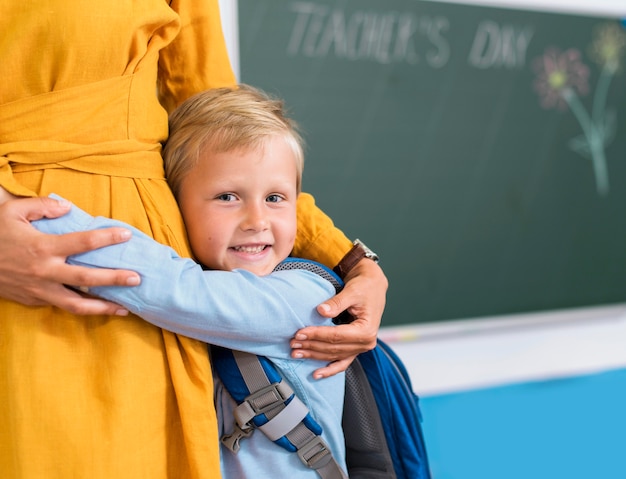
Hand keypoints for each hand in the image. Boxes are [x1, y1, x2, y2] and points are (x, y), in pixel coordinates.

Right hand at [0, 195, 140, 314]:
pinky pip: (62, 306)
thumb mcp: (11, 211)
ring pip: (77, 305)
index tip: (126, 235)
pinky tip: (99, 307)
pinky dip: (82, 308)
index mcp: (43, 247)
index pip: (83, 243)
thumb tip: (68, 208)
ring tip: (125, 309)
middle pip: (87, 280)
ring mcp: (40, 291)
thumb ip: (41, 206)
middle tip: (137, 278)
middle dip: (115, 279)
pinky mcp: (34, 302)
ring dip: (103, 308)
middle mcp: (45, 272)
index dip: (106, 238)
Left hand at [290, 258, 387, 377]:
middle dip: (311, 346)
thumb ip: (337, 302)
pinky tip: (316, 374)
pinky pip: (342, 362)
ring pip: (334, 356)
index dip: (317, 335)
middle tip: (293, 343)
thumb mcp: (352, 291)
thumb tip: (321, 311)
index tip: (299, 333)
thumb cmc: (364, 287)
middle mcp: (366, 343)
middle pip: (333, 348)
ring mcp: (361, 348)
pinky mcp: (355, 348)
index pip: (336, 336)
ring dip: (314, 356)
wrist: (373, 287)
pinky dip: (329, 370)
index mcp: (367, 330)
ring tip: (296, 353)